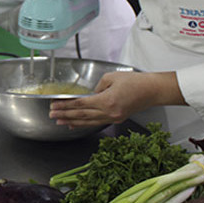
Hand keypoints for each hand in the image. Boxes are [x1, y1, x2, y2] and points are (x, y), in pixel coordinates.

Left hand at [48, 71, 184, 127]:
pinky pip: (96, 122)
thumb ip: (96, 87)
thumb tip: (88, 95)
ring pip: (88, 121)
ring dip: (72, 121)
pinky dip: (84, 124)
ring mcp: (113, 117)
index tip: (54, 105)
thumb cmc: (135, 82)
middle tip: (52, 115)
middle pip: (82, 115)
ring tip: (59, 121)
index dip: (65, 106)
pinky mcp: (116, 118)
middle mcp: (109, 112)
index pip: (80, 104)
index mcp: (107, 101)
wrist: (152, 91)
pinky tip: (75, 124)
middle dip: (65, 115)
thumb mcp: (111, 78)